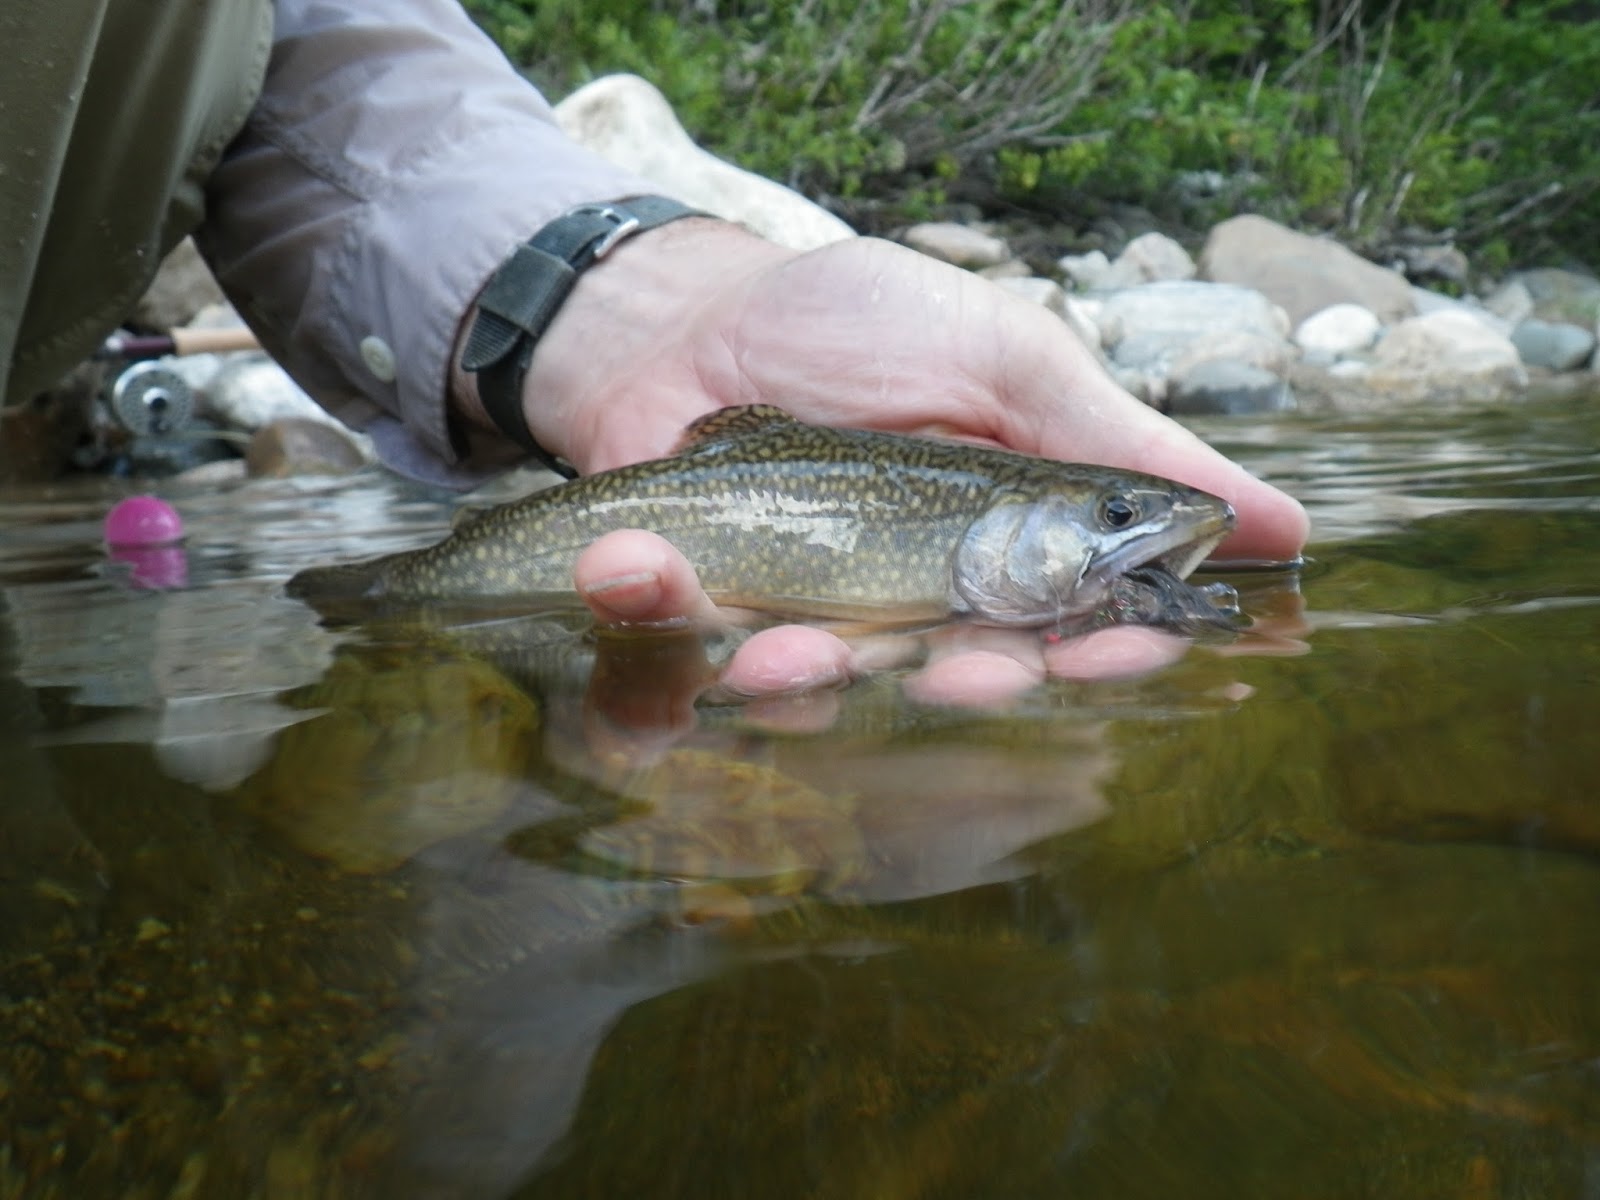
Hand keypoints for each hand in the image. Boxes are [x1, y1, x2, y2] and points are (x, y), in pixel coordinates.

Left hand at [457, 220, 1309, 703]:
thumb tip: (1282, 529)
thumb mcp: (1003, 360)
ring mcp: (802, 618)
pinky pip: (680, 661)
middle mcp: (911, 605)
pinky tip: (632, 574)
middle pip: (958, 681)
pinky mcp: (697, 614)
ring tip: (775, 645)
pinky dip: (659, 622)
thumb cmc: (854, 325)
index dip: (1102, 656)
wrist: (685, 313)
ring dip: (804, 676)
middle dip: (958, 685)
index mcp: (999, 552)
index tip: (1104, 653)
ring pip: (825, 689)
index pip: (1076, 632)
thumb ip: (1114, 445)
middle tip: (948, 670)